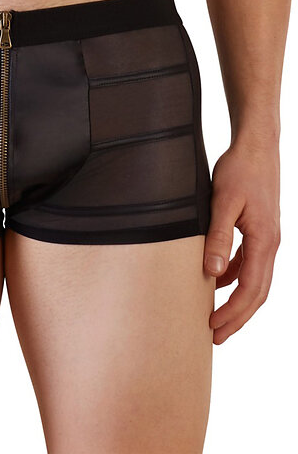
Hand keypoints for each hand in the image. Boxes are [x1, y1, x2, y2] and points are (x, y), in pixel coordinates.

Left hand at [203, 141, 280, 344]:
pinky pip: (249, 262)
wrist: (256, 146)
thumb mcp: (223, 203)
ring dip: (237, 300)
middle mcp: (270, 244)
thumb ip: (218, 237)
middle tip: (215, 336)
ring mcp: (266, 238)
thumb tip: (212, 273)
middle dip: (238, 316)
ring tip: (216, 316)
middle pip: (257, 292)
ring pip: (255, 280)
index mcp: (264, 241)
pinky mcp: (258, 230)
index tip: (213, 327)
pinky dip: (235, 277)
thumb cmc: (240, 170)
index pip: (251, 289)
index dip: (233, 312)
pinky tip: (218, 280)